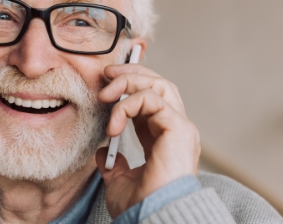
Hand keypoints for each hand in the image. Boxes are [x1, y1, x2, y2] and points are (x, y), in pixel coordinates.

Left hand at [95, 64, 200, 217]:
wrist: (151, 218)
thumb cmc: (141, 206)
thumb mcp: (120, 180)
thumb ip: (114, 163)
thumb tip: (102, 152)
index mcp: (163, 138)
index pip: (151, 98)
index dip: (130, 86)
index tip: (106, 84)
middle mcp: (175, 128)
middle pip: (159, 84)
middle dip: (131, 73)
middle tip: (106, 74)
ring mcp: (180, 126)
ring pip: (158, 85)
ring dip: (128, 82)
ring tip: (105, 94)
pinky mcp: (179, 127)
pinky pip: (151, 99)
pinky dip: (128, 105)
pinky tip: (113, 125)